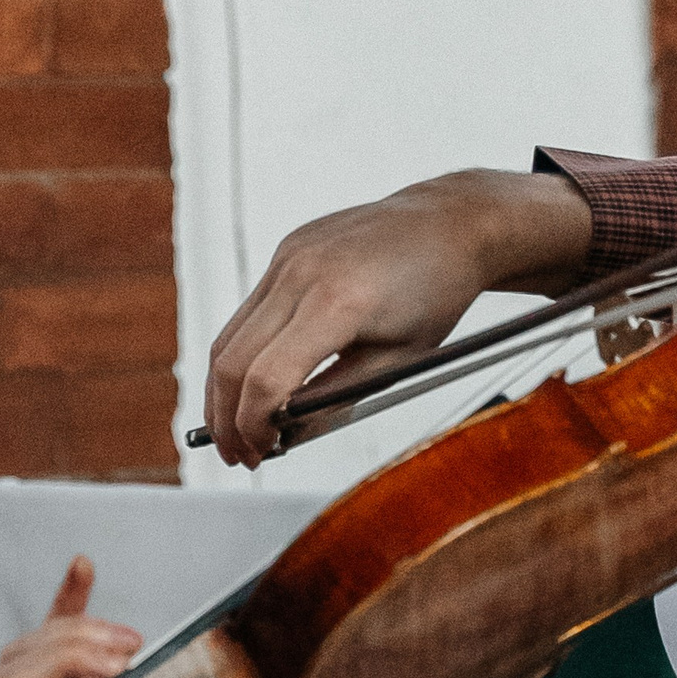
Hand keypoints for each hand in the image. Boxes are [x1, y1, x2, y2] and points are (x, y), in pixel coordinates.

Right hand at [201, 167, 595, 465]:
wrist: (453, 223)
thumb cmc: (438, 293)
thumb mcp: (397, 360)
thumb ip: (336, 399)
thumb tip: (285, 435)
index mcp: (338, 302)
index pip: (266, 379)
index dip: (254, 427)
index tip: (260, 454)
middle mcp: (302, 272)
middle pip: (231, 361)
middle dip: (225, 418)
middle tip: (238, 454)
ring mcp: (289, 257)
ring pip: (229, 337)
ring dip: (223, 390)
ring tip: (238, 428)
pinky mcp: (287, 250)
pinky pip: (249, 311)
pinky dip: (243, 354)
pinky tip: (256, 382)